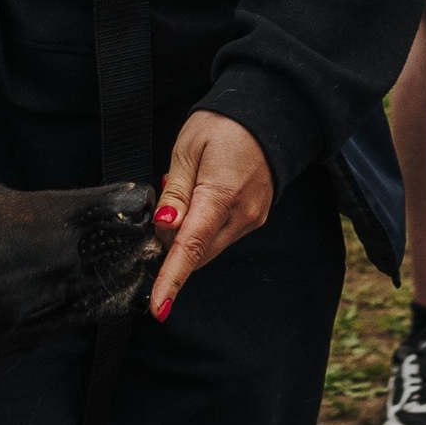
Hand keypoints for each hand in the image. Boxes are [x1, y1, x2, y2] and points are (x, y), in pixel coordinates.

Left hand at [148, 111, 274, 314]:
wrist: (266, 116)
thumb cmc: (223, 125)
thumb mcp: (187, 149)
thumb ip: (175, 193)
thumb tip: (165, 228)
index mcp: (221, 195)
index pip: (191, 248)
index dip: (171, 279)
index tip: (158, 308)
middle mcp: (242, 215)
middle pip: (197, 253)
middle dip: (171, 248)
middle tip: (160, 216)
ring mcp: (252, 219)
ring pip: (208, 248)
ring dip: (187, 238)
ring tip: (183, 198)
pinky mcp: (255, 218)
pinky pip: (221, 237)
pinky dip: (202, 231)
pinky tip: (198, 203)